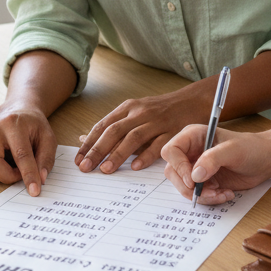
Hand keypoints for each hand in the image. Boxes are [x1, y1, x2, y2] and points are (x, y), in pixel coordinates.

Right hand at [0, 105, 56, 195]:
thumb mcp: (48, 138)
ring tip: (6, 167)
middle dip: (5, 176)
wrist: (17, 112)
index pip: (20, 154)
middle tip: (18, 174)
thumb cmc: (32, 126)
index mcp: (13, 123)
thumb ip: (46, 159)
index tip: (34, 191)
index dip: (28, 175)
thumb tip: (40, 180)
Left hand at [74, 89, 209, 174]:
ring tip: (105, 170)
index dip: (89, 142)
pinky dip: (146, 155)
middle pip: (114, 131)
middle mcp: (139, 112)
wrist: (193, 101)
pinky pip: (158, 144)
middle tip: (85, 167)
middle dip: (97, 150)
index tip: (78, 158)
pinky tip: (136, 167)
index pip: (103, 125)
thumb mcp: (134, 112)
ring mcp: (156, 121)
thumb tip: (83, 139)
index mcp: (128, 108)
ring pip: (133, 137)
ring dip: (117, 154)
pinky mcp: (172, 131)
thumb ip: (112, 126)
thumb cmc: (160, 110)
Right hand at [161, 125, 270, 204]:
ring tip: (221, 193)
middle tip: (209, 192)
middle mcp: (190, 151)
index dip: (178, 166)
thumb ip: (212, 160)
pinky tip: (226, 193)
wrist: (264, 160)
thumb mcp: (233, 150)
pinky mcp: (204, 181)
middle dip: (188, 186)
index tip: (193, 180)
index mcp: (192, 136)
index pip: (171, 151)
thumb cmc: (250, 148)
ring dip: (201, 195)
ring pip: (183, 186)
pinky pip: (197, 195)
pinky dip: (210, 199)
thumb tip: (195, 176)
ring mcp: (196, 167)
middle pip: (173, 171)